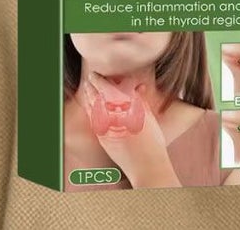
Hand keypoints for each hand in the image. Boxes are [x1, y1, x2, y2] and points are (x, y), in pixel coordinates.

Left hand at [79, 73, 179, 188]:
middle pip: (95, 100)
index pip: (106, 91)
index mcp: (122, 110)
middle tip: (89, 79)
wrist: (145, 164)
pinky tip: (92, 108)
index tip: (94, 74)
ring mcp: (103, 130)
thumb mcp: (148, 115)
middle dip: (91, 89)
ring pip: (92, 110)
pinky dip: (91, 111)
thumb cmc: (152, 139)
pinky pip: (94, 120)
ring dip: (89, 99)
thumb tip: (136, 88)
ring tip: (88, 91)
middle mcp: (109, 119)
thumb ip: (139, 100)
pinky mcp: (102, 139)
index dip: (98, 81)